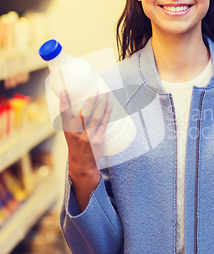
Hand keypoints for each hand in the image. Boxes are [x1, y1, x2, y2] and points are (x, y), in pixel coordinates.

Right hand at [60, 89, 112, 209]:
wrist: (83, 163)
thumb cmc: (76, 143)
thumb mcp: (70, 132)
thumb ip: (72, 119)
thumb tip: (79, 100)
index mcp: (67, 130)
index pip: (63, 114)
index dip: (63, 102)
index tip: (64, 91)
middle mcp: (77, 133)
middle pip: (85, 114)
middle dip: (91, 100)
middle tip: (96, 89)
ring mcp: (88, 137)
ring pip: (97, 117)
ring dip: (102, 104)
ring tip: (106, 94)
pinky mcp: (98, 140)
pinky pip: (104, 124)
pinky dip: (107, 113)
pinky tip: (110, 105)